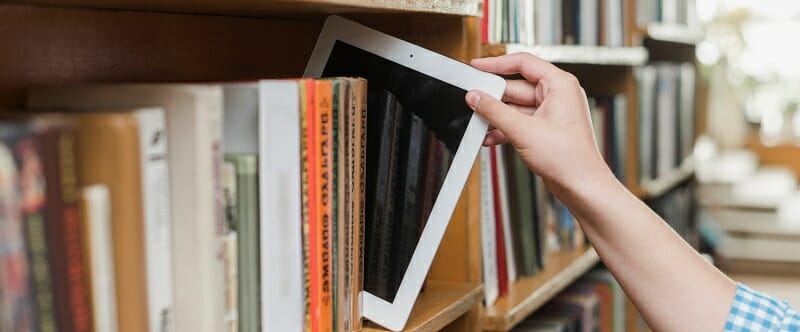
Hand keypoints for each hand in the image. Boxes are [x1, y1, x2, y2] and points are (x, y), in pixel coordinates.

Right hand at [465, 53, 612, 190]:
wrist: (581, 187)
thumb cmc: (569, 158)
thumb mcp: (523, 131)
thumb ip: (494, 111)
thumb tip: (476, 97)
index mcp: (559, 85)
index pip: (523, 63)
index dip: (497, 63)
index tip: (478, 65)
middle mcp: (557, 95)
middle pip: (516, 87)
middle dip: (494, 98)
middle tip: (473, 101)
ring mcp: (551, 113)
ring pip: (516, 107)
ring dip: (497, 117)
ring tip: (479, 124)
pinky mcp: (545, 129)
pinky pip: (520, 121)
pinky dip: (505, 128)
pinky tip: (490, 137)